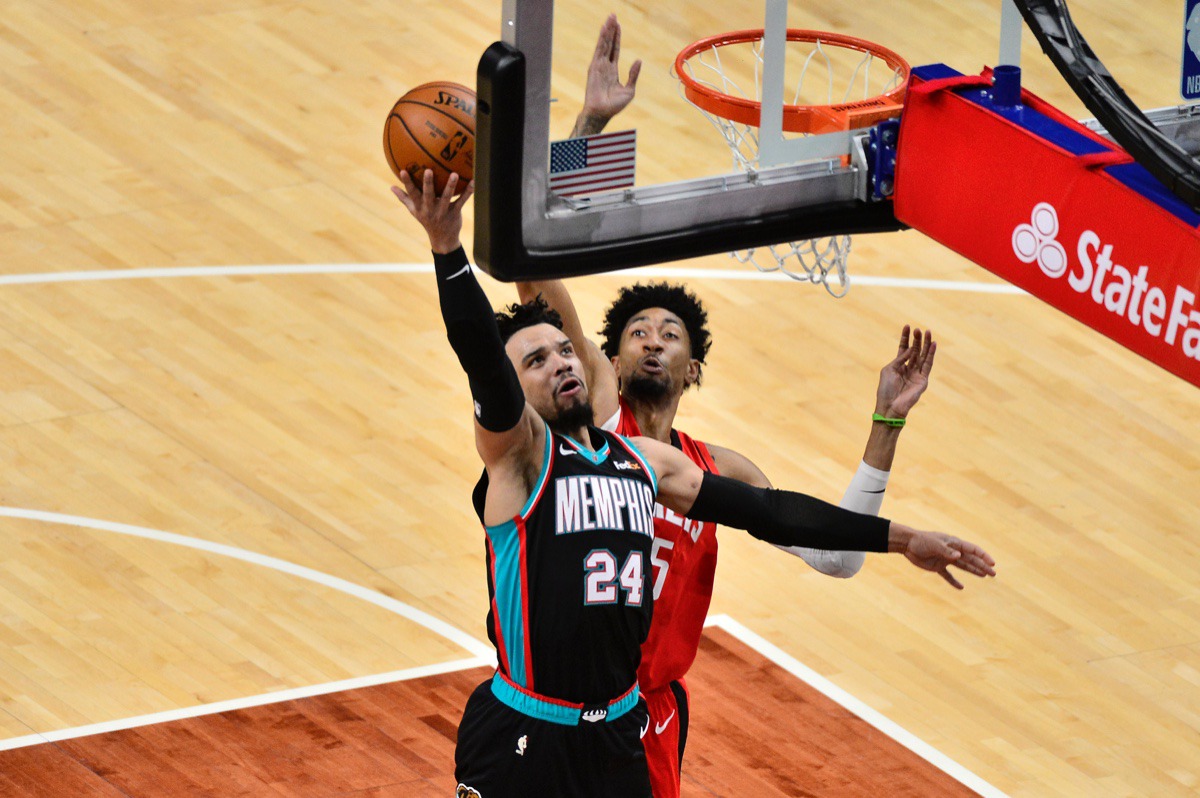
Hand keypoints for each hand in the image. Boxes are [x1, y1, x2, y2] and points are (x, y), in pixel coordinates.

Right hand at [391, 170, 474, 253]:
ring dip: (450, 186)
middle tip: (428, 170)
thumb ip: (404, 198)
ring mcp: (443, 211)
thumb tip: (391, 186)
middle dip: (428, 183)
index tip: (403, 171)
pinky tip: (474, 181)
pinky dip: (468, 192)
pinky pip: (462, 201)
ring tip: (454, 174)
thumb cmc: (427, 220)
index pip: (412, 194)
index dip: (407, 183)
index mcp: (420, 207)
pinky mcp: (455, 213)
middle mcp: (430, 209)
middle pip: (428, 195)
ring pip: (446, 197)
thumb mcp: (414, 211)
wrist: (443, 239)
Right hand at [572, 14, 640, 135]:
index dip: (617, 37)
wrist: (602, 112)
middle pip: (609, 43)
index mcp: (612, 70)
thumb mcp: (630, 89)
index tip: (618, 25)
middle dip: (612, 30)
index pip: (615, 49)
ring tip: (610, 17)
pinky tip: (605, 29)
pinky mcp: (594, 67)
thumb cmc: (614, 105)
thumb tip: (638, 60)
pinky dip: (602, 39)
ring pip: (604, 43)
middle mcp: (605, 65)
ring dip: (607, 30)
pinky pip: (599, 49)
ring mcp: (599, 65)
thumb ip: (633, 74)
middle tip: (613, 15)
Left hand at [876, 325, 934, 418]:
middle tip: (918, 329)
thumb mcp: (889, 370)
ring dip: (925, 344)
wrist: (890, 406)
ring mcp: (917, 374)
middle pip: (914, 351)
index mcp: (898, 366)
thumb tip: (909, 349)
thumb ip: (900, 358)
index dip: (905, 338)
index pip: (904, 349)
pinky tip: (933, 344)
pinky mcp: (923, 380)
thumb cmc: (886, 389)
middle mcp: (909, 369)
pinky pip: (928, 365)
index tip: (907, 326)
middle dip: (916, 340)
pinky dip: (931, 354)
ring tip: (927, 332)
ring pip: (923, 356)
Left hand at [901, 528, 995, 589]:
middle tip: (993, 574)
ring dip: (974, 571)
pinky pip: (948, 575)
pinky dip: (954, 581)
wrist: (907, 544)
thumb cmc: (921, 541)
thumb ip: (946, 551)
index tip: (992, 563)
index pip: (972, 550)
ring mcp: (945, 559)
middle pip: (970, 559)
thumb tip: (959, 556)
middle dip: (982, 566)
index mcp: (954, 544)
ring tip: (985, 576)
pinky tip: (961, 588)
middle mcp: (952, 552)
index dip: (983, 556)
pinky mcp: (937, 566)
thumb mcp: (934, 545)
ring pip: (963, 566)